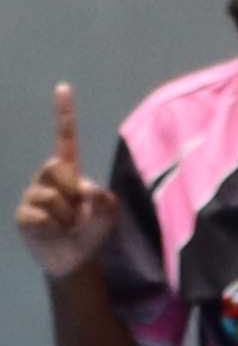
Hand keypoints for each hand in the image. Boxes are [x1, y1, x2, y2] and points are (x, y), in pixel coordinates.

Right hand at [19, 85, 117, 281]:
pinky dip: (56, 228)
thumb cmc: (89, 230)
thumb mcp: (107, 214)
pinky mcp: (23, 215)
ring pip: (52, 196)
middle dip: (72, 190)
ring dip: (67, 215)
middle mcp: (46, 179)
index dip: (64, 114)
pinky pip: (43, 216)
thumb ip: (103, 199)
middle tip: (76, 211)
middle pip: (56, 167)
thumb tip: (83, 190)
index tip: (63, 87)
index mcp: (68, 172)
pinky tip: (55, 233)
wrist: (73, 258)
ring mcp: (32, 195)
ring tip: (67, 225)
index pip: (65, 139)